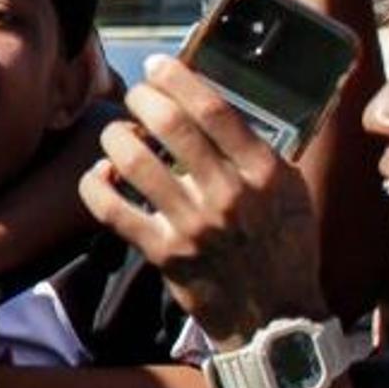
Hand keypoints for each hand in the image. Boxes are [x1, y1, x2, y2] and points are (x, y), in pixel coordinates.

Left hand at [82, 58, 328, 340]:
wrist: (276, 322)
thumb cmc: (285, 250)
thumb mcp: (292, 194)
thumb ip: (261, 152)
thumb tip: (222, 107)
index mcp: (264, 172)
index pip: (213, 109)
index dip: (178, 78)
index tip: (159, 65)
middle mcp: (229, 194)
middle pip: (169, 124)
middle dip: (141, 99)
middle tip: (135, 96)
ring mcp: (193, 225)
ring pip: (133, 160)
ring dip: (115, 137)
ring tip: (118, 136)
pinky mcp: (164, 253)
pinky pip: (110, 208)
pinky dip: (96, 184)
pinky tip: (102, 177)